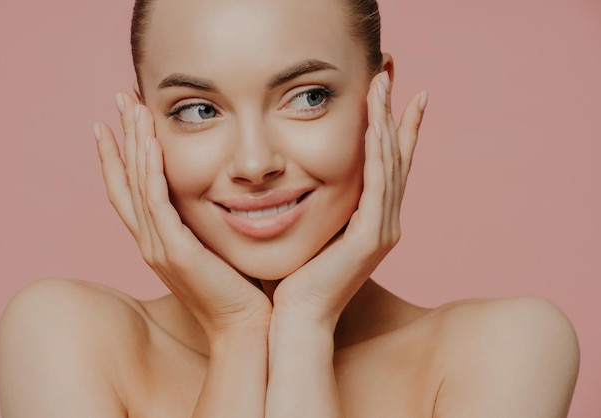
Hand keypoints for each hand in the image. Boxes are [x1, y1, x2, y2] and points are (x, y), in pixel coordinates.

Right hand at [94, 93, 270, 338]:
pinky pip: (158, 204)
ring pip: (137, 186)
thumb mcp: (215, 247)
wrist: (245, 327)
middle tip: (120, 98)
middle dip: (122, 137)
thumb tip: (219, 192)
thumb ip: (205, 222)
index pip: (130, 190)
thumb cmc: (238, 289)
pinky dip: (151, 171)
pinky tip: (150, 143)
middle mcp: (150, 242)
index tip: (114, 122)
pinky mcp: (176, 252)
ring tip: (130, 107)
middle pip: (126, 180)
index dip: (119, 156)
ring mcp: (159, 247)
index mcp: (158, 240)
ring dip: (133, 143)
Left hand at [272, 72, 426, 327]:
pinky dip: (379, 154)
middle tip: (392, 73)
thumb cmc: (298, 279)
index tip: (394, 93)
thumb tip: (303, 177)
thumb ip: (319, 205)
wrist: (297, 319)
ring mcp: (382, 230)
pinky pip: (377, 186)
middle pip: (396, 155)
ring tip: (383, 83)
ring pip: (390, 163)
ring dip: (387, 121)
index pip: (388, 164)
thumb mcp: (313, 231)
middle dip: (394, 111)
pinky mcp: (370, 238)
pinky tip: (376, 125)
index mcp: (372, 220)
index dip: (394, 127)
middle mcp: (385, 222)